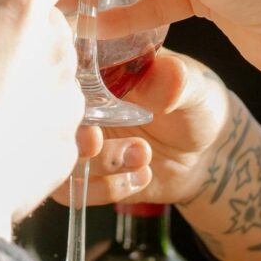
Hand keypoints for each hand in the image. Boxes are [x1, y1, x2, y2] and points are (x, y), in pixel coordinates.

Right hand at [64, 51, 231, 208]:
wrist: (209, 155)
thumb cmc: (199, 108)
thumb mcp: (194, 90)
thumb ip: (178, 82)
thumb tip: (168, 72)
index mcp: (99, 68)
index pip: (64, 71)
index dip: (65, 86)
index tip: (82, 101)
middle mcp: (82, 105)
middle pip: (51, 120)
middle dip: (71, 133)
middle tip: (96, 139)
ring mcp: (82, 142)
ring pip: (60, 159)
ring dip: (98, 163)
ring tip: (142, 156)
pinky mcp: (89, 176)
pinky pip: (75, 191)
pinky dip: (108, 188)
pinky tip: (144, 176)